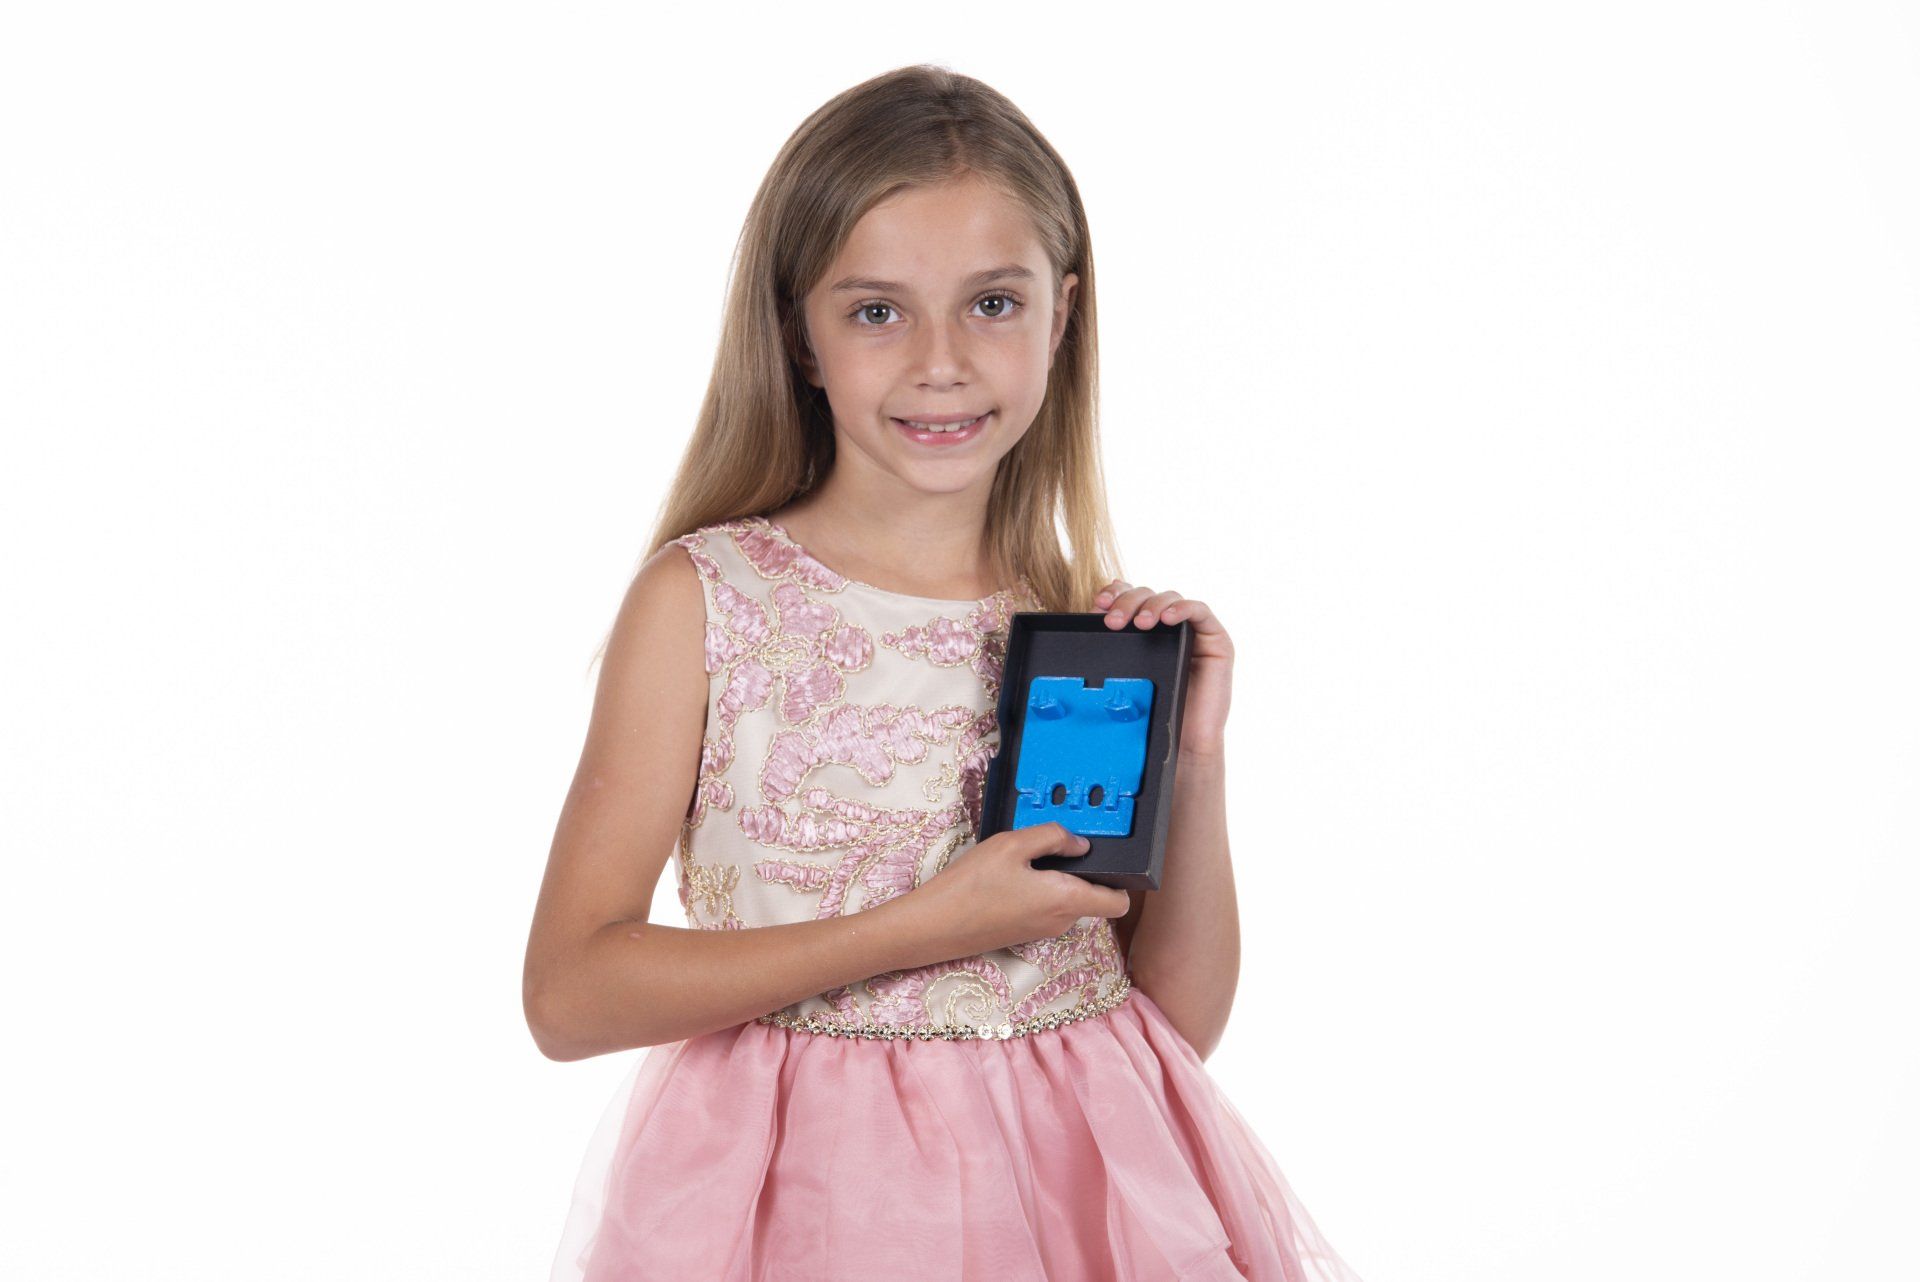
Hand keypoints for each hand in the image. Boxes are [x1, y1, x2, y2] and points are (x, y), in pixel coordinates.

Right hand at [918, 822, 1131, 956]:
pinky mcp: (1024, 932)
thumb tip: (1080, 844)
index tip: (1109, 857)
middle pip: (1092, 896)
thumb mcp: (1012, 845)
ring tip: (1025, 856)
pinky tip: (1011, 874)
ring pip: (1067, 901)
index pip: (1118, 903)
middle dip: (1082, 872)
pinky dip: (1039, 889)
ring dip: (1057, 879)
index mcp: (1067, 900)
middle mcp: (1061, 921)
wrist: (935, 925)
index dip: (1122, 880)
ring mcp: (1043, 930)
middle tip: (1054, 844)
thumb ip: (1053, 837)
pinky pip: (1047, 908)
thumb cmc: (972, 884)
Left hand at [1094, 578, 1232, 759]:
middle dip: (1128, 603)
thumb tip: (1096, 611)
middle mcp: (1170, 626)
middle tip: (1114, 622)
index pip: (1131, 597)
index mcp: (1147, 631)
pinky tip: (1167, 618)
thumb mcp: (1126, 671)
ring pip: (1171, 598)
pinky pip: (1200, 610)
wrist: (1181, 741)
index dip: (1116, 594)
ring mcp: (1194, 630)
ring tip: (1140, 624)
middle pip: (1148, 595)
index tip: (1100, 604)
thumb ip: (1115, 644)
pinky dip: (1182, 609)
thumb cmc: (1154, 709)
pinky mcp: (1216, 639)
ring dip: (1152, 606)